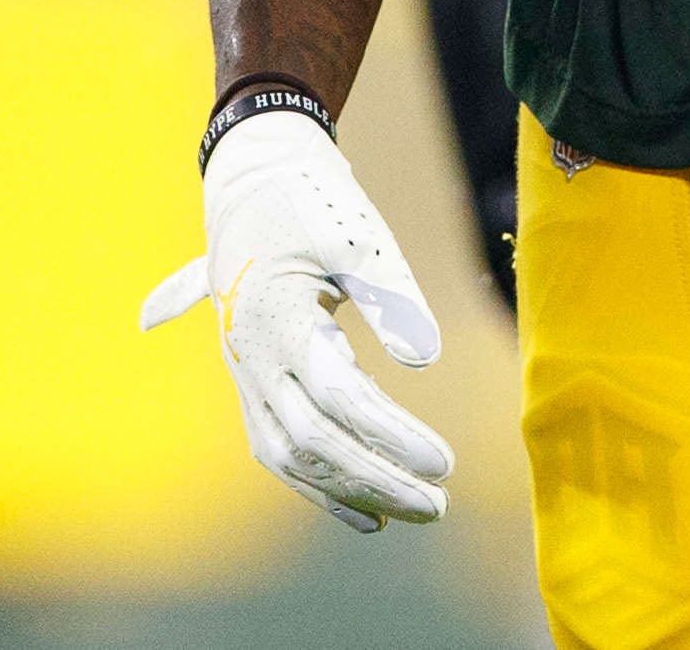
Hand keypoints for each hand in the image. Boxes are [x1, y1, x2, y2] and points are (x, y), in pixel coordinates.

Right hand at [140, 108, 453, 529]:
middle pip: (312, 441)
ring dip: (348, 491)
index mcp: (274, 316)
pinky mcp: (251, 377)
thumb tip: (426, 359)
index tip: (446, 461)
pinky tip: (365, 514)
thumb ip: (390, 293)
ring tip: (411, 511)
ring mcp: (243, 370)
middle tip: (440, 503)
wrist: (251, 176)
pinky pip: (277, 446)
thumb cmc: (310, 198)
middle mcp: (250, 354)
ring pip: (288, 454)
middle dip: (377, 479)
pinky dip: (318, 486)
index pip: (338, 397)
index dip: (392, 435)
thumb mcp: (355, 232)